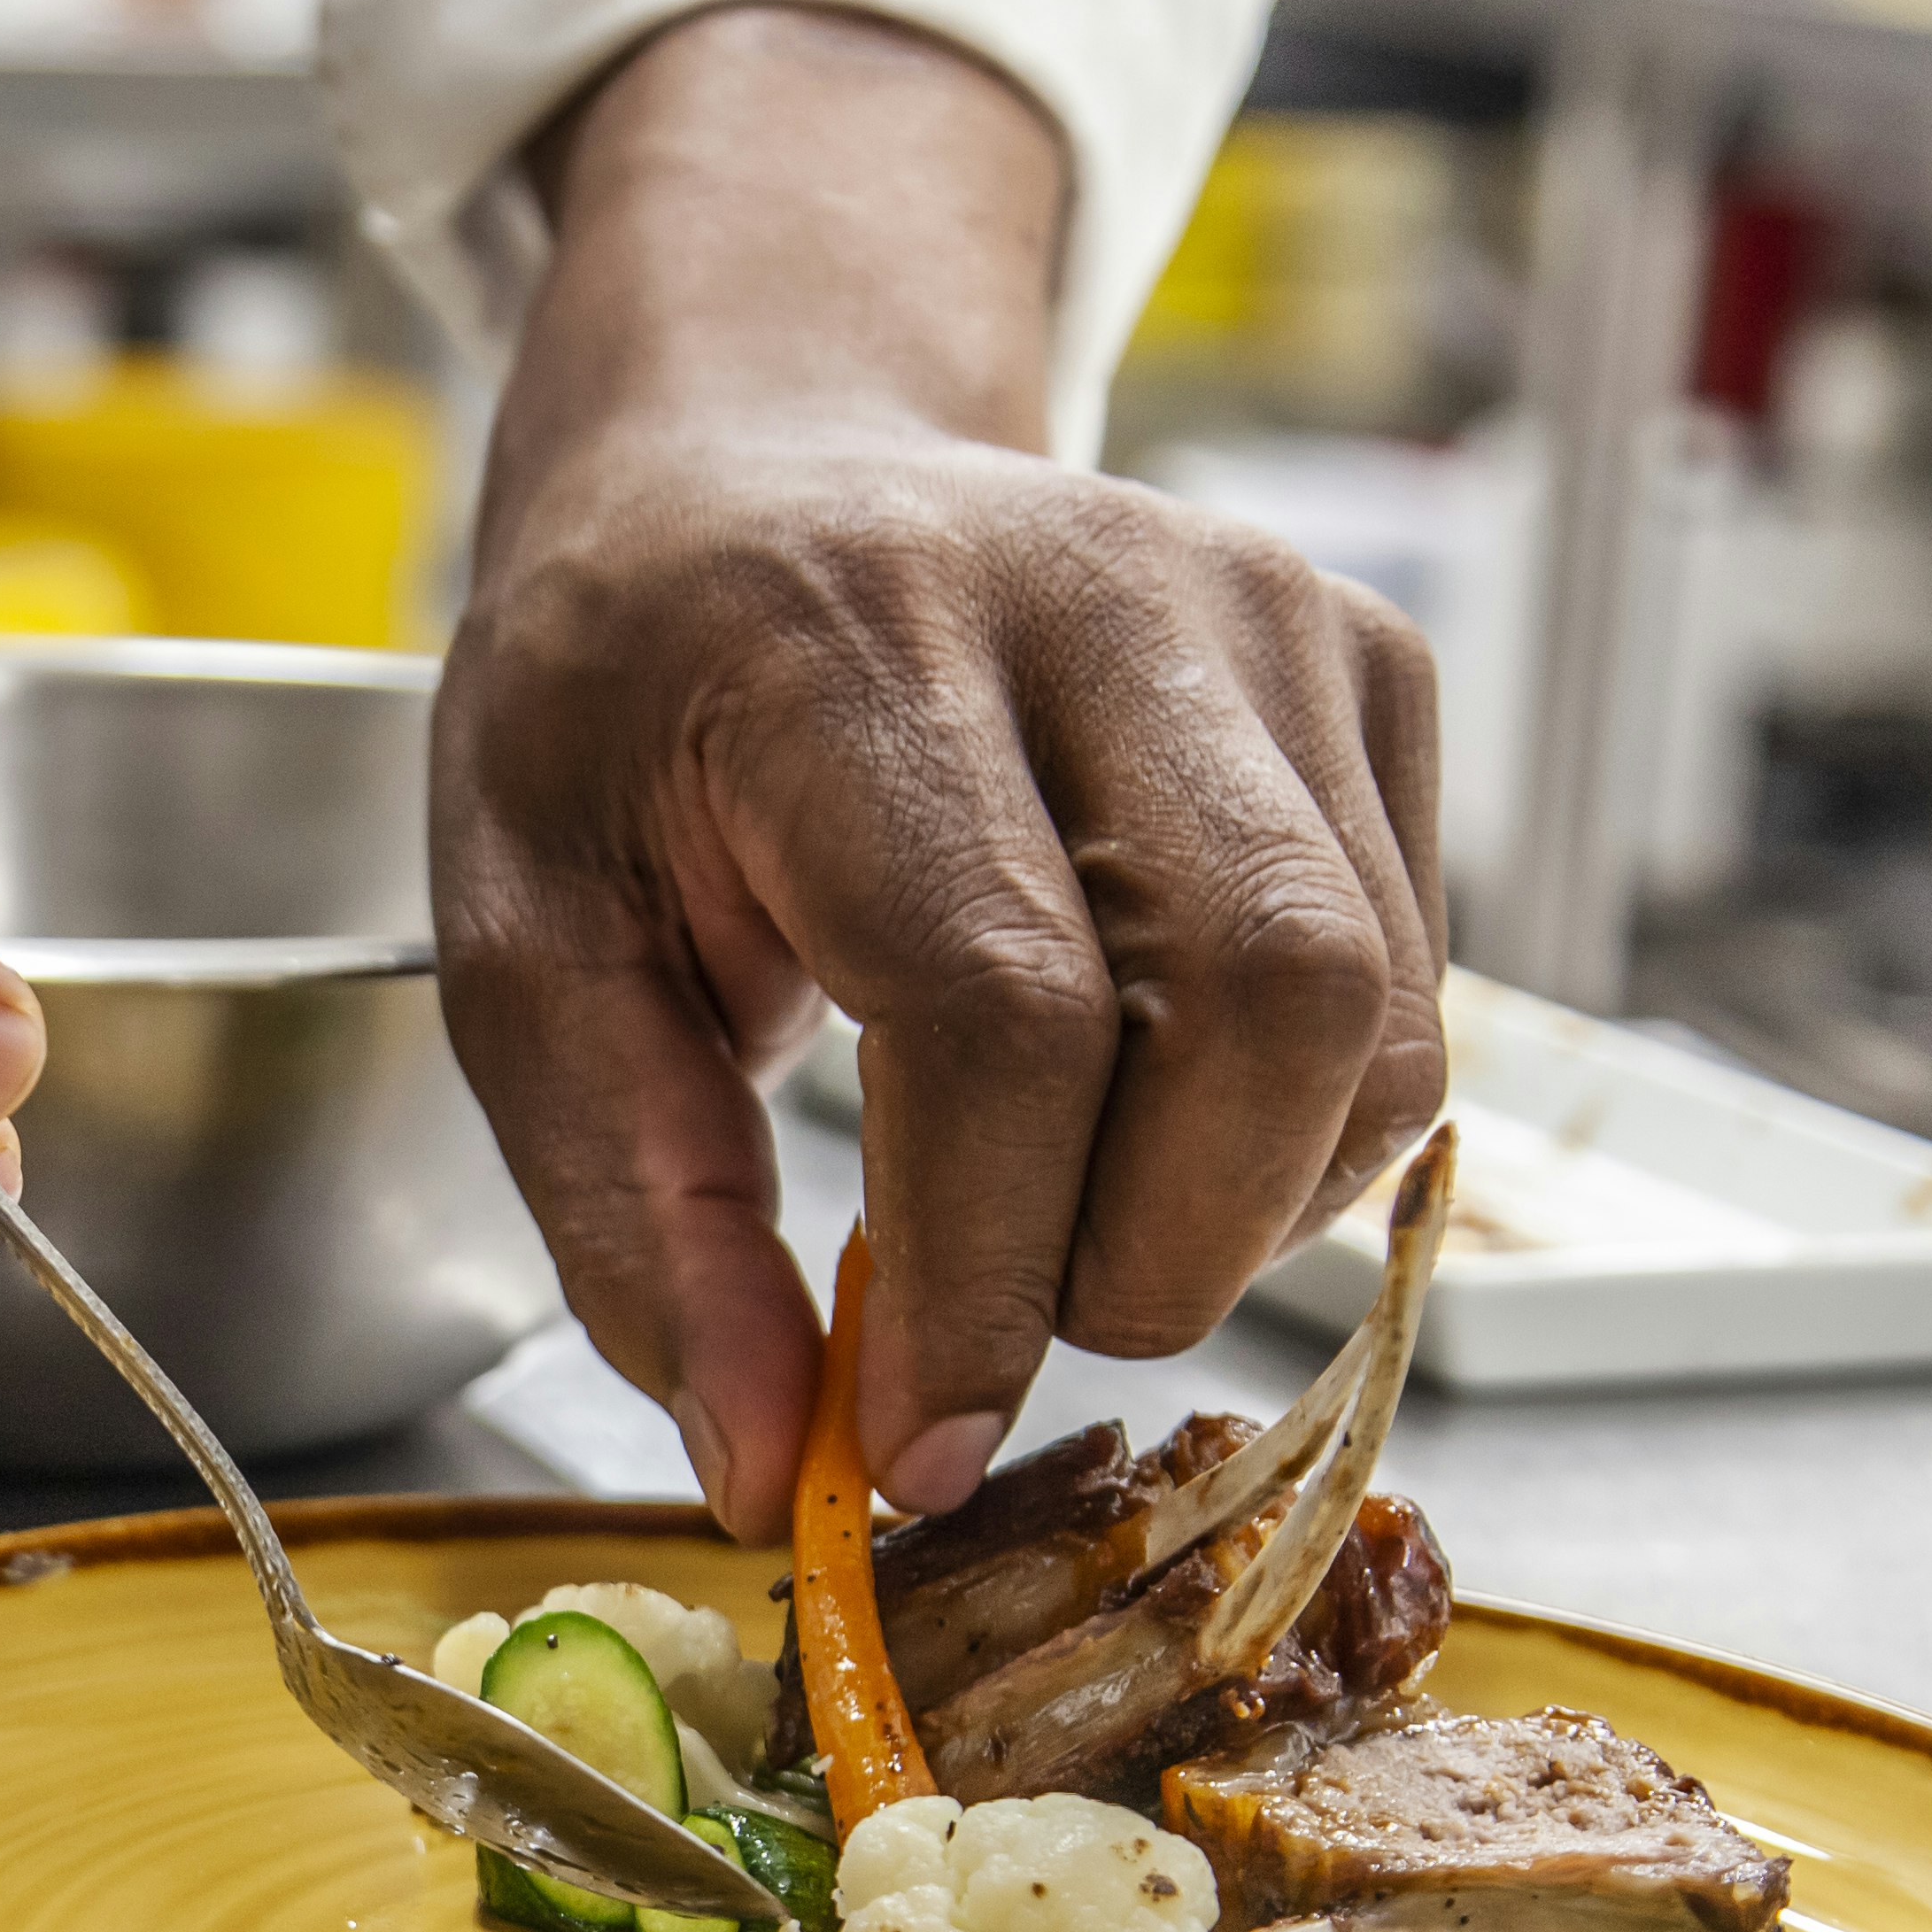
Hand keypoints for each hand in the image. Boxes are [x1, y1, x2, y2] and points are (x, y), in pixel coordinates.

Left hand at [429, 8, 1442, 1539]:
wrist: (754, 467)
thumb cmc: (623, 704)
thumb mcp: (520, 944)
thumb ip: (634, 1209)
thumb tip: (765, 1465)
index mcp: (849, 642)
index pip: (1001, 1005)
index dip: (981, 1271)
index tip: (909, 1441)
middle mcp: (1102, 593)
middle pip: (1267, 1003)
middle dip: (1146, 1257)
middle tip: (1000, 1331)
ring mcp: (1272, 620)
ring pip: (1374, 1023)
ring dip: (1231, 1215)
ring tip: (1052, 1220)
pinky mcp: (1373, 674)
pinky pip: (1411, 994)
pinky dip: (1288, 1137)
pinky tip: (1133, 1115)